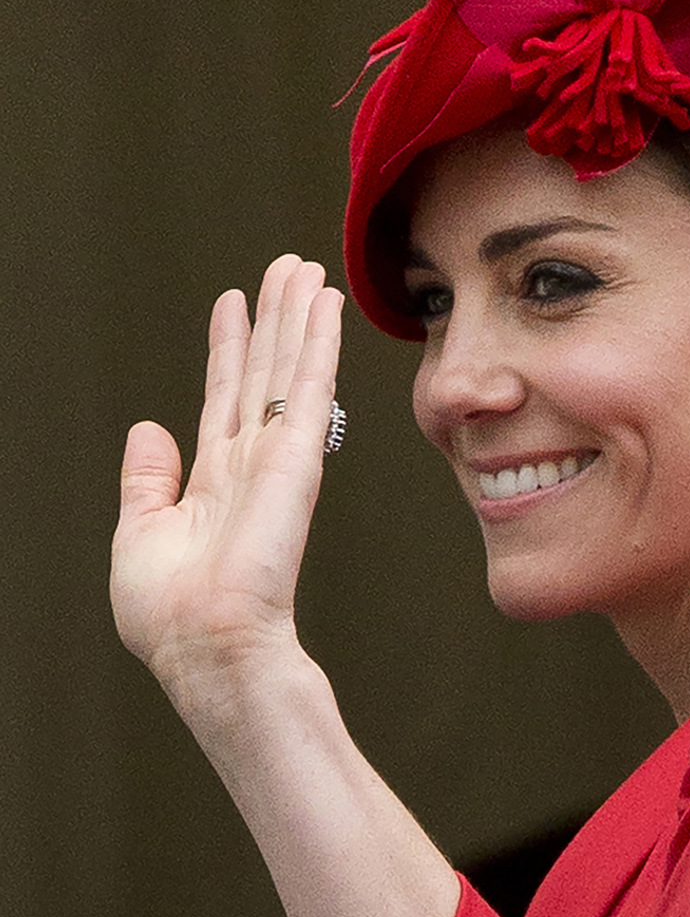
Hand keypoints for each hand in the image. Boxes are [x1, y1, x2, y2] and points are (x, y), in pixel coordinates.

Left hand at [111, 255, 343, 721]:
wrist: (208, 648)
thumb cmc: (172, 616)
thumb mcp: (138, 535)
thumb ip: (145, 480)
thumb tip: (147, 428)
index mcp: (213, 481)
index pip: (224, 398)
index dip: (228, 347)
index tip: (235, 303)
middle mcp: (250, 461)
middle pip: (264, 372)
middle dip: (275, 318)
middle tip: (288, 268)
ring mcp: (277, 456)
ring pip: (289, 368)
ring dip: (299, 316)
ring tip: (308, 269)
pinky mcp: (297, 457)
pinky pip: (309, 385)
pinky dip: (317, 340)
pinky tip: (324, 303)